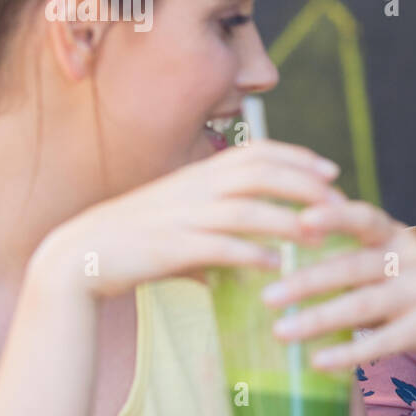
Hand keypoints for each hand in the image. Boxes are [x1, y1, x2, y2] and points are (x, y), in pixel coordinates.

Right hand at [31, 141, 341, 296]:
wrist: (78, 257)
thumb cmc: (136, 238)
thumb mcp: (181, 212)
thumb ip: (219, 212)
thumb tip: (263, 232)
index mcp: (198, 175)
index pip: (256, 152)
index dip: (297, 158)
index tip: (330, 171)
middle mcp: (193, 188)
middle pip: (258, 173)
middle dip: (302, 183)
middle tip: (338, 200)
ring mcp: (180, 216)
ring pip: (243, 209)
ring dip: (285, 219)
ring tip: (318, 234)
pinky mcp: (168, 248)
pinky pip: (216, 247)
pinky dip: (248, 253)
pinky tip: (275, 264)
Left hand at [262, 200, 415, 376]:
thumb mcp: (403, 259)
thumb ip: (362, 251)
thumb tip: (297, 235)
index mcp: (399, 237)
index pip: (365, 218)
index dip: (334, 215)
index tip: (300, 220)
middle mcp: (413, 260)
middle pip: (353, 268)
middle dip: (307, 282)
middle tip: (268, 296)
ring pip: (362, 306)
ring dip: (317, 320)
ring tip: (280, 332)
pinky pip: (382, 342)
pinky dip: (348, 353)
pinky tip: (318, 361)